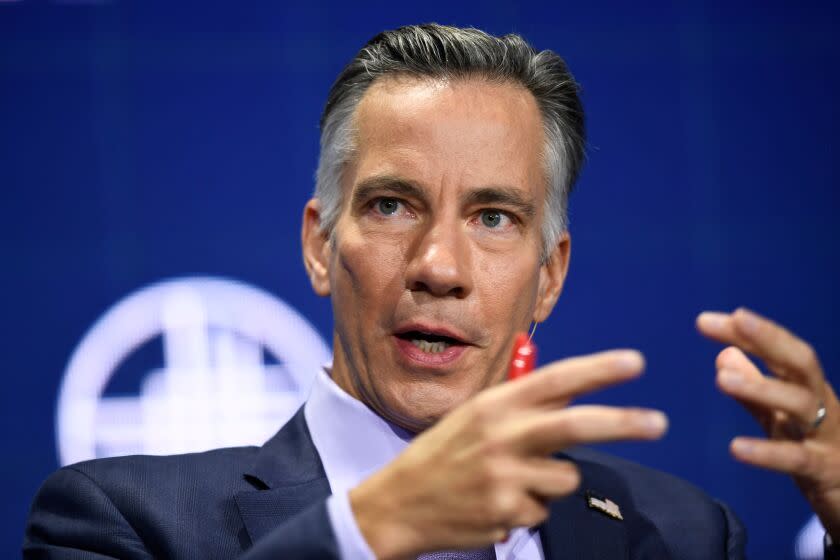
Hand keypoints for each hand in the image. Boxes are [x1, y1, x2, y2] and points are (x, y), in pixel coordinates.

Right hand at [348, 350, 667, 558]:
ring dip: (553, 480)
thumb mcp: (474, 417)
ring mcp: (504, 475)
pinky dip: (530, 507)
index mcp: (493, 404)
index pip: (555, 379)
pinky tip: (496, 503)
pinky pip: (544, 509)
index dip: (598, 369)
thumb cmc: (443, 454)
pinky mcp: (506, 511)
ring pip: (566, 476)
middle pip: (576, 425)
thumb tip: (572, 392)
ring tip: (512, 481)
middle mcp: (500, 435)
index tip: (635, 362)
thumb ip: (520, 406)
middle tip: (659, 422)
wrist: (400, 502)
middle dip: (624, 422)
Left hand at [697, 308, 839, 540]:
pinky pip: (796, 459)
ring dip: (761, 388)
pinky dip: (766, 453)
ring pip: (800, 404)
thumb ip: (753, 390)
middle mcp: (822, 405)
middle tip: (738, 319)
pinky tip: (735, 448)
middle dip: (771, 338)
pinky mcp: (825, 472)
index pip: (778, 351)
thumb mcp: (780, 419)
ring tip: (721, 379)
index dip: (746, 333)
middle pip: (802, 362)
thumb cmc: (815, 453)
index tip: (705, 320)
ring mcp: (827, 437)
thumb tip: (724, 353)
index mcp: (808, 389)